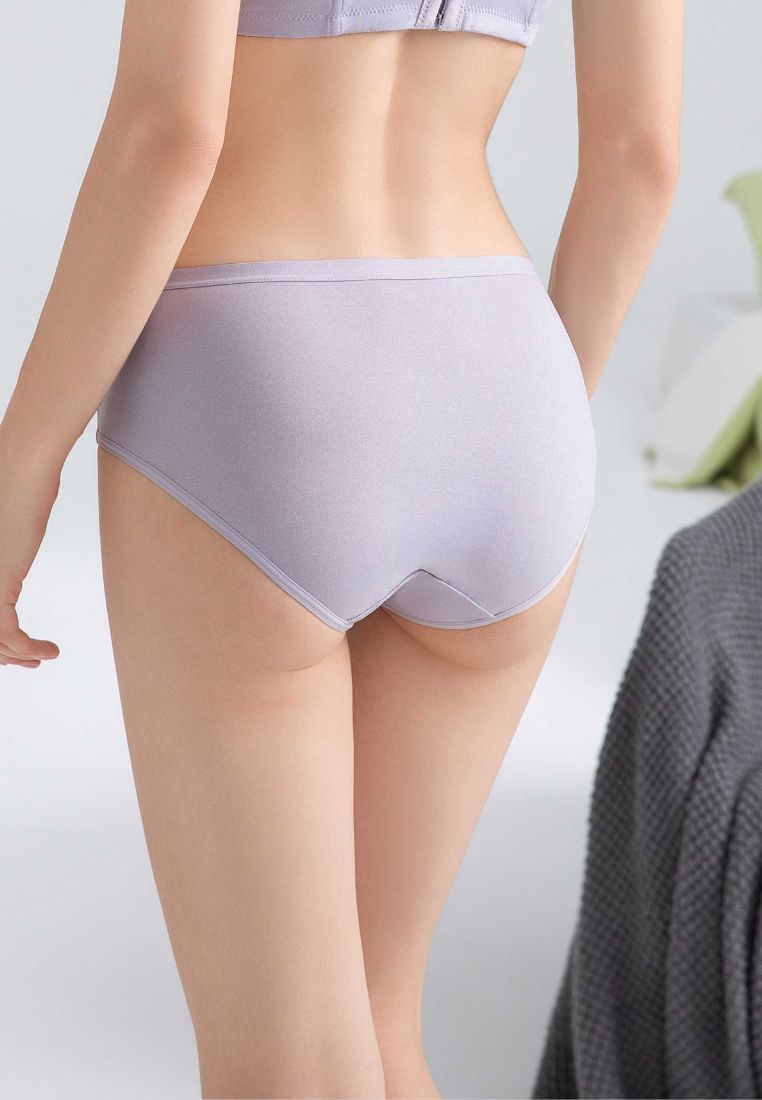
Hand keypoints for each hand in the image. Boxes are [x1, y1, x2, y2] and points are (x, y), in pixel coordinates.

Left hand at [0, 454, 60, 668]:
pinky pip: (7, 634)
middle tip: (26, 662)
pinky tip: (48, 649)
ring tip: (41, 657)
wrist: (19, 471)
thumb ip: (1, 556)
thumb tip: (8, 563)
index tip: (13, 652)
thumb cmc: (13, 489)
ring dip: (18, 656)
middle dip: (3, 655)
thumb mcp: (3, 534)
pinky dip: (28, 647)